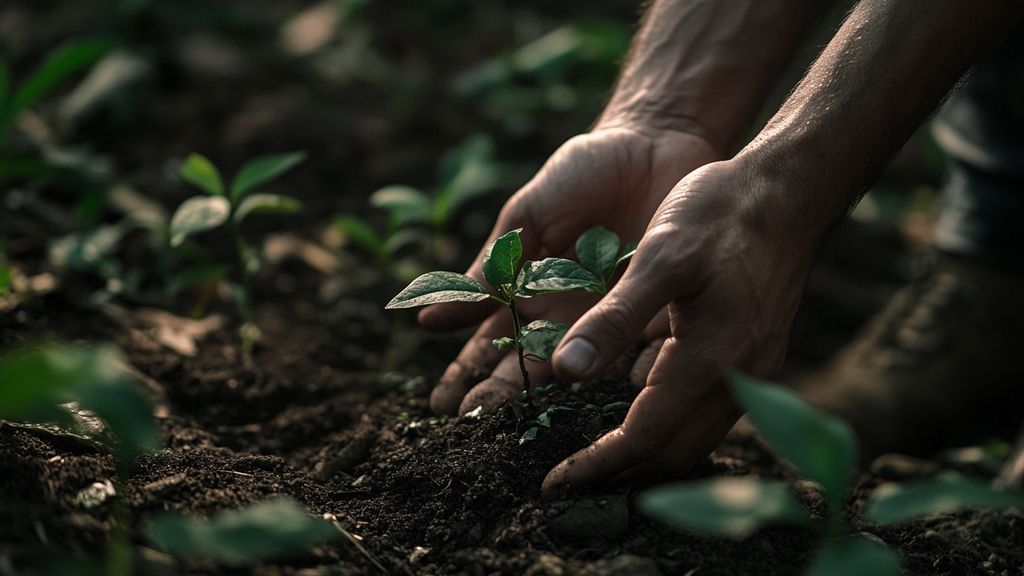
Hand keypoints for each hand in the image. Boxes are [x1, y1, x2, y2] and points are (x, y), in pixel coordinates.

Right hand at [418, 125, 719, 414]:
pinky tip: (602, 414)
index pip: (488, 344)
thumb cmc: (584, 170)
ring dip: (552, 405)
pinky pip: (634, 358)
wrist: (655, 141)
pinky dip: (619, 386)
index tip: (440, 407)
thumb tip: (431, 321)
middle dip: (500, 402)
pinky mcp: (653, 315)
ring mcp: (609, 318)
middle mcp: (565, 314)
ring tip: (530, 436)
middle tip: (477, 436)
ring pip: (575, 373)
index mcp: (528, 290)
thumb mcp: (529, 213)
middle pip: (526, 370)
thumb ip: (492, 266)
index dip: (463, 375)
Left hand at [542, 157, 821, 491]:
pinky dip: (672, 422)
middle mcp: (739, 377)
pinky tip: (639, 402)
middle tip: (571, 472)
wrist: (790, 191)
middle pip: (675, 452)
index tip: (555, 482)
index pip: (646, 436)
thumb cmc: (722, 213)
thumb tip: (567, 372)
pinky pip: (712, 411)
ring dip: (648, 449)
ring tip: (596, 446)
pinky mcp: (757, 356)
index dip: (598, 465)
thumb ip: (614, 317)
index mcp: (710, 358)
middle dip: (621, 470)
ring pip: (696, 437)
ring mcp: (755, 370)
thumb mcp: (660, 255)